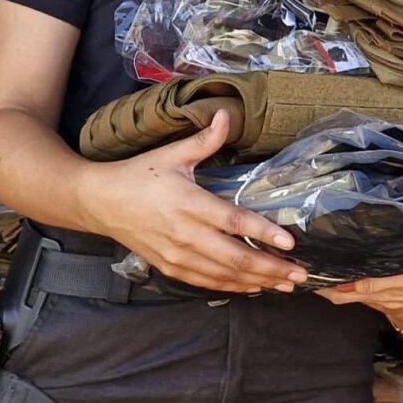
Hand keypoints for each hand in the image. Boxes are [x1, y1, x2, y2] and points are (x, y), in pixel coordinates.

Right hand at [77, 112, 306, 293]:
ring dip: (258, 282)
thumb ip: (205, 140)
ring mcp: (177, 255)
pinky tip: (255, 287)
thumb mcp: (172, 154)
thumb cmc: (138, 175)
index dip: (262, 233)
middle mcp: (185, 233)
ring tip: (287, 283)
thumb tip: (227, 114)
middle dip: (271, 268)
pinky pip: (208, 282)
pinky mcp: (171, 267)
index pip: (233, 221)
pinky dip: (234, 287)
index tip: (289, 242)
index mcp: (188, 203)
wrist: (101, 202)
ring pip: (224, 275)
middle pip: (235, 257)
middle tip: (301, 273)